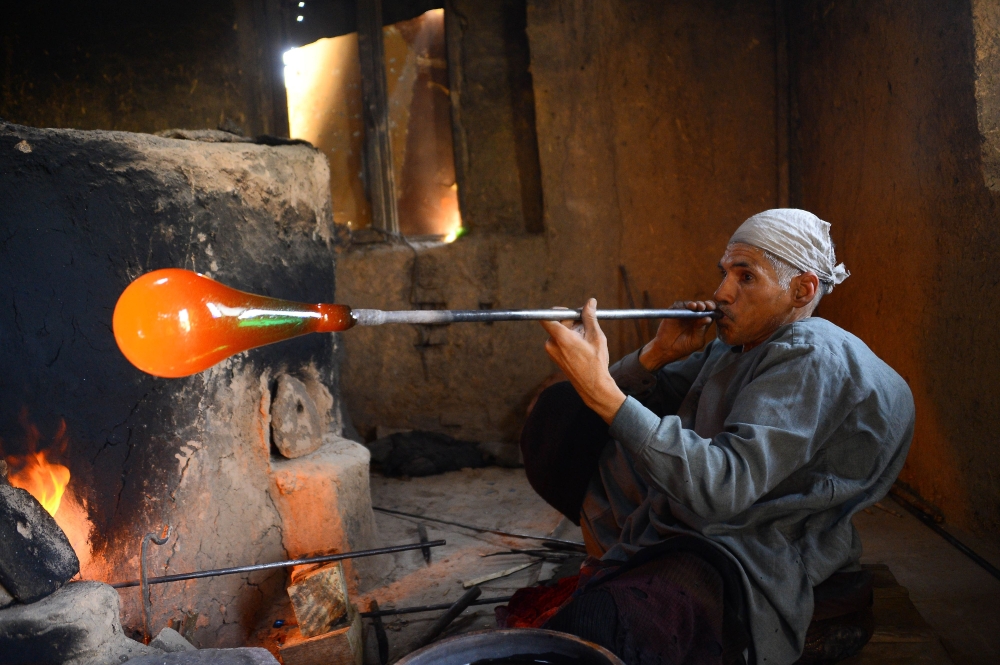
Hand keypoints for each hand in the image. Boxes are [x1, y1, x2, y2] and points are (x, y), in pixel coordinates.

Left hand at [540, 299, 626, 423]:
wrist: (593, 386)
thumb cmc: (596, 362)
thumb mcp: (596, 336)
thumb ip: (590, 317)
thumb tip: (590, 302)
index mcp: (561, 338)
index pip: (547, 317)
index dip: (557, 311)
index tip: (570, 312)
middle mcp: (552, 344)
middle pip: (557, 323)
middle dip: (571, 321)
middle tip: (587, 324)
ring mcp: (551, 352)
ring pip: (559, 332)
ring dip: (572, 331)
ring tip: (586, 339)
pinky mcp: (554, 357)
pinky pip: (559, 341)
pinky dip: (569, 339)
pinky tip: (581, 346)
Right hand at [638, 300, 715, 370]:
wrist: (667, 349)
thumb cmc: (683, 347)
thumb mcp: (696, 341)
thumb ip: (702, 330)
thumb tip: (708, 318)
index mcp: (701, 323)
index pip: (710, 313)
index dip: (713, 310)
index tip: (714, 310)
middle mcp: (693, 317)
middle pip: (702, 306)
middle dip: (706, 304)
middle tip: (707, 306)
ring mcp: (684, 313)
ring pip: (691, 304)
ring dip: (695, 304)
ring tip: (697, 306)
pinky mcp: (674, 312)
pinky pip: (679, 305)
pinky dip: (683, 305)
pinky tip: (689, 307)